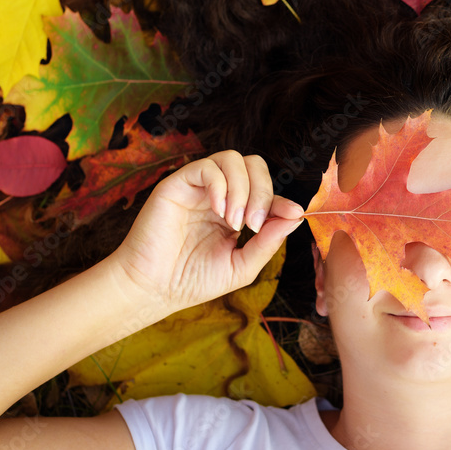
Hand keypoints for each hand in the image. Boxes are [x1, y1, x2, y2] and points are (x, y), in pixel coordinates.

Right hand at [108, 150, 303, 317]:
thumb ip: (268, 241)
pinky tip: (219, 211)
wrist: (154, 289)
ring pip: (232, 159)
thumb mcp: (241, 265)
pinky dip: (220, 185)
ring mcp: (199, 187)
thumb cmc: (193, 280)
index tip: (292, 213)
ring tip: (235, 222)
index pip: (265, 191)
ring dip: (243, 189)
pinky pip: (206, 166)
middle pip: (253, 165)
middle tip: (253, 223)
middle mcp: (219, 194)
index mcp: (236, 211)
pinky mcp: (177, 184)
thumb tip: (296, 216)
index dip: (281, 200)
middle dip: (263, 190)